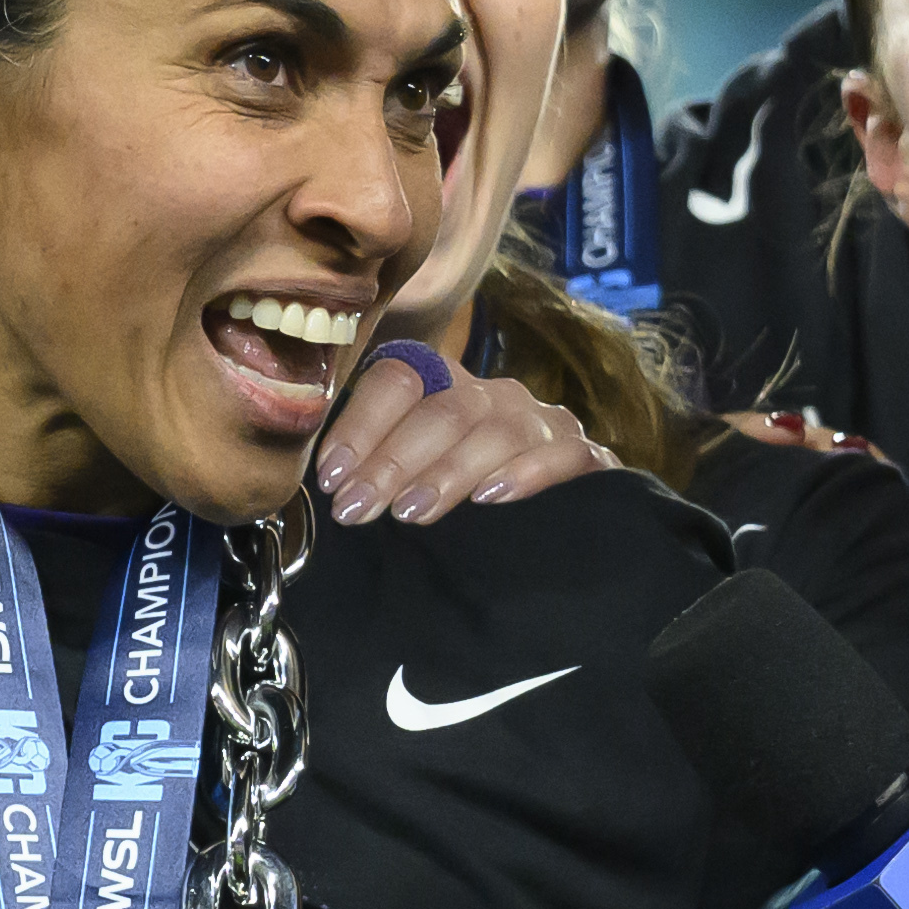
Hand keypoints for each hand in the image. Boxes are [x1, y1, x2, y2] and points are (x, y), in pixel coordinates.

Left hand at [320, 347, 605, 524]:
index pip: (398, 378)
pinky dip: (528, 473)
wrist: (557, 531)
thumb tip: (322, 491)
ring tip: (412, 512)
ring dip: (449, 471)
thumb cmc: (461, 505)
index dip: (361, 425)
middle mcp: (492, 396)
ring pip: (496, 429)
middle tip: (358, 509)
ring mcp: (541, 423)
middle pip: (443, 408)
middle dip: (392, 461)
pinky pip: (564, 453)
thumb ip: (374, 472)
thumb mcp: (413, 483)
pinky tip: (493, 499)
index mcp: (443, 388)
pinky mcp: (585, 456)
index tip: (332, 476)